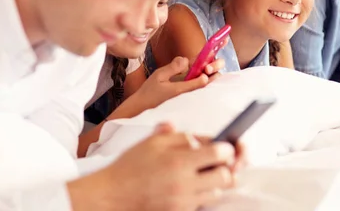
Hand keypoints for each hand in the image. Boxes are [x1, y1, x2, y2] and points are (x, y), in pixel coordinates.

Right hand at [69, 123, 238, 210]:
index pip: (220, 153)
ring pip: (217, 193)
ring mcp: (183, 202)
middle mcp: (185, 183)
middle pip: (226, 177)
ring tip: (208, 173)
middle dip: (228, 167)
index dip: (228, 147)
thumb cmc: (131, 166)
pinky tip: (196, 185)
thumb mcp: (153, 142)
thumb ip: (179, 136)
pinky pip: (202, 204)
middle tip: (223, 161)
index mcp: (180, 160)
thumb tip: (199, 137)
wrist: (111, 195)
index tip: (227, 146)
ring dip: (217, 182)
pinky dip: (204, 195)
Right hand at [131, 56, 223, 111]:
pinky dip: (200, 85)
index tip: (205, 64)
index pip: (201, 81)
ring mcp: (188, 101)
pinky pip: (198, 93)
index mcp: (180, 90)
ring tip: (205, 71)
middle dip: (212, 76)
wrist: (142, 109)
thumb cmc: (149, 92)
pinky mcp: (186, 102)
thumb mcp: (159, 76)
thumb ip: (173, 68)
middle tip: (209, 68)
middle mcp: (187, 97)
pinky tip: (197, 79)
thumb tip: (186, 60)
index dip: (206, 71)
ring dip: (207, 80)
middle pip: (207, 86)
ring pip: (204, 90)